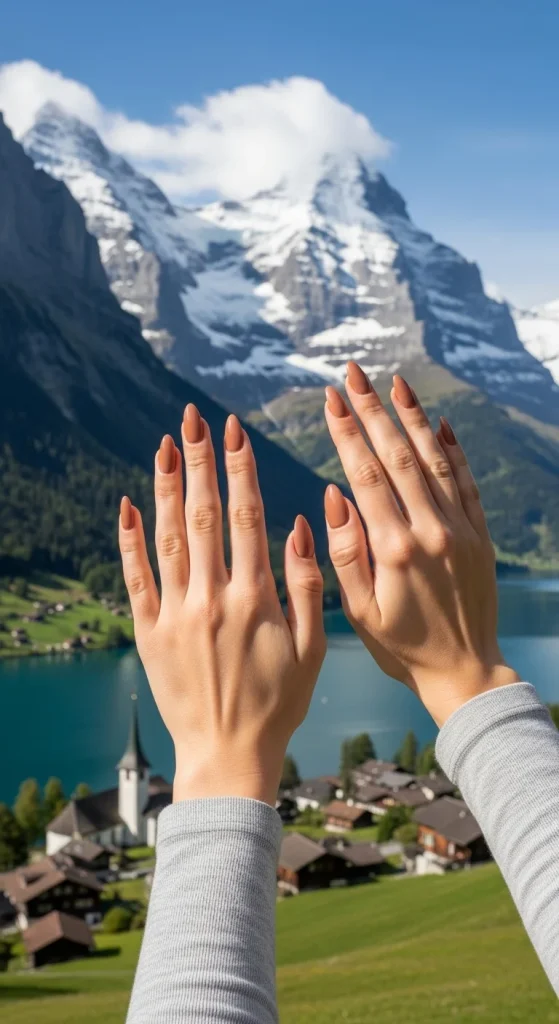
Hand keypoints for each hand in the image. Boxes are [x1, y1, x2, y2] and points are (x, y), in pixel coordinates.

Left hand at [119, 406, 325, 805]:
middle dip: (200, 461)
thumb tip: (302, 524)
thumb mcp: (313, 648)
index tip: (234, 431)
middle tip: (193, 418)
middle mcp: (211, 598)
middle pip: (203, 514)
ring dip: (167, 486)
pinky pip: (136, 578)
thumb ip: (308, 584)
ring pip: (168, 537)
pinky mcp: (149, 633)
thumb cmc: (280, 704)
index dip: (239, 469)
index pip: (245, 516)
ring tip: (166, 444)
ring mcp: (175, 614)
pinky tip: (128, 504)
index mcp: (254, 598)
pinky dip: (130, 539)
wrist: (228, 755)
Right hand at [323, 363, 519, 725]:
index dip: (346, 432)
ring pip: (435, 460)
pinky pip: (468, 482)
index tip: (331, 398)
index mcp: (394, 548)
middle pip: (398, 456)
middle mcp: (431, 530)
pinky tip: (440, 424)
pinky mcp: (481, 536)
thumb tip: (333, 495)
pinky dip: (454, 450)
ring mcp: (460, 529)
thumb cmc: (402, 647)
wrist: (465, 671)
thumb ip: (343, 552)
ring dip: (413, 419)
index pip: (365, 474)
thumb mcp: (359, 611)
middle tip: (354, 374)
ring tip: (395, 383)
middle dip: (373, 410)